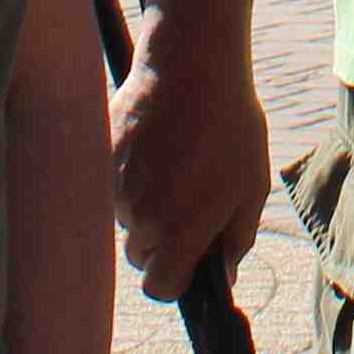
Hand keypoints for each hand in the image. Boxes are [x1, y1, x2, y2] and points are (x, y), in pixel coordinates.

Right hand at [109, 26, 271, 296]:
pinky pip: (114, 186)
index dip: (176, 278)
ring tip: (175, 163)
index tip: (188, 259)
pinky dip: (131, 176)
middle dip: (163, 240)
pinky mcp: (102, 160)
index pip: (160, 288)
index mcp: (180, 231)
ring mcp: (117, 188)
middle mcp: (141, 217)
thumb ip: (236, 240)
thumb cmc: (231, 128)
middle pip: (142, 255)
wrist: (192, 66)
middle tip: (189, 202)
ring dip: (146, 206)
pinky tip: (155, 146)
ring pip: (127, 219)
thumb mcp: (251, 186)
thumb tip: (224, 274)